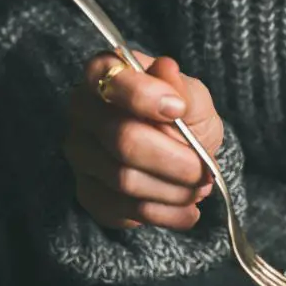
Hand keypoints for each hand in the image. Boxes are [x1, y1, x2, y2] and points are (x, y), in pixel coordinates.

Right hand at [64, 50, 222, 230]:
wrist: (183, 156)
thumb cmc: (184, 119)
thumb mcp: (194, 100)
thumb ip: (183, 90)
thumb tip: (166, 70)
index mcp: (105, 75)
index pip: (111, 81)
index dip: (145, 97)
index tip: (179, 110)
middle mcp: (83, 112)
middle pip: (123, 140)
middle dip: (175, 161)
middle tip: (204, 171)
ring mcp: (81, 154)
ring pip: (125, 180)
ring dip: (174, 191)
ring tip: (200, 189)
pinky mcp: (89, 193)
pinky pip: (126, 210)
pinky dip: (166, 214)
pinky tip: (187, 211)